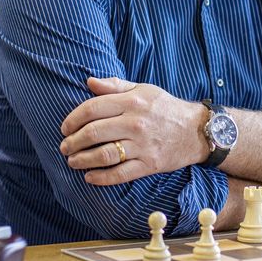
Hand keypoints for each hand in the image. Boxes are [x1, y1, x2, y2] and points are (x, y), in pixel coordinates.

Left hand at [59, 77, 207, 185]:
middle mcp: (135, 123)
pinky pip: (120, 174)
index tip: (65, 127)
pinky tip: (89, 177)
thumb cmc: (166, 108)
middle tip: (65, 147)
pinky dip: (101, 178)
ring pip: (103, 155)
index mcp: (132, 101)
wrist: (196, 130)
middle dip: (72, 142)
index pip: (92, 108)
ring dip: (82, 160)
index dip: (72, 119)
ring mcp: (142, 145)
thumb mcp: (144, 90)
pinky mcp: (149, 164)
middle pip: (93, 133)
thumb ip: (115, 86)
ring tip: (72, 161)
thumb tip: (90, 82)